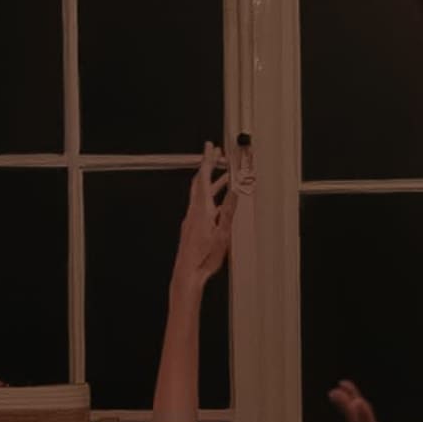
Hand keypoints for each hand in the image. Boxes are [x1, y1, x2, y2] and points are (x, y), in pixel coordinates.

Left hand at [170, 144, 245, 292]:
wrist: (187, 273)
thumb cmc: (204, 258)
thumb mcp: (222, 234)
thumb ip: (229, 211)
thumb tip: (234, 192)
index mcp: (201, 210)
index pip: (203, 178)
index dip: (208, 160)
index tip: (211, 147)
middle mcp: (193, 211)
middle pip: (199, 182)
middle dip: (208, 166)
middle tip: (217, 156)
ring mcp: (191, 219)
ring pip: (201, 194)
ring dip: (212, 183)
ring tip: (224, 178)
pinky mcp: (191, 226)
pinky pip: (201, 205)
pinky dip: (210, 196)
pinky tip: (218, 202)